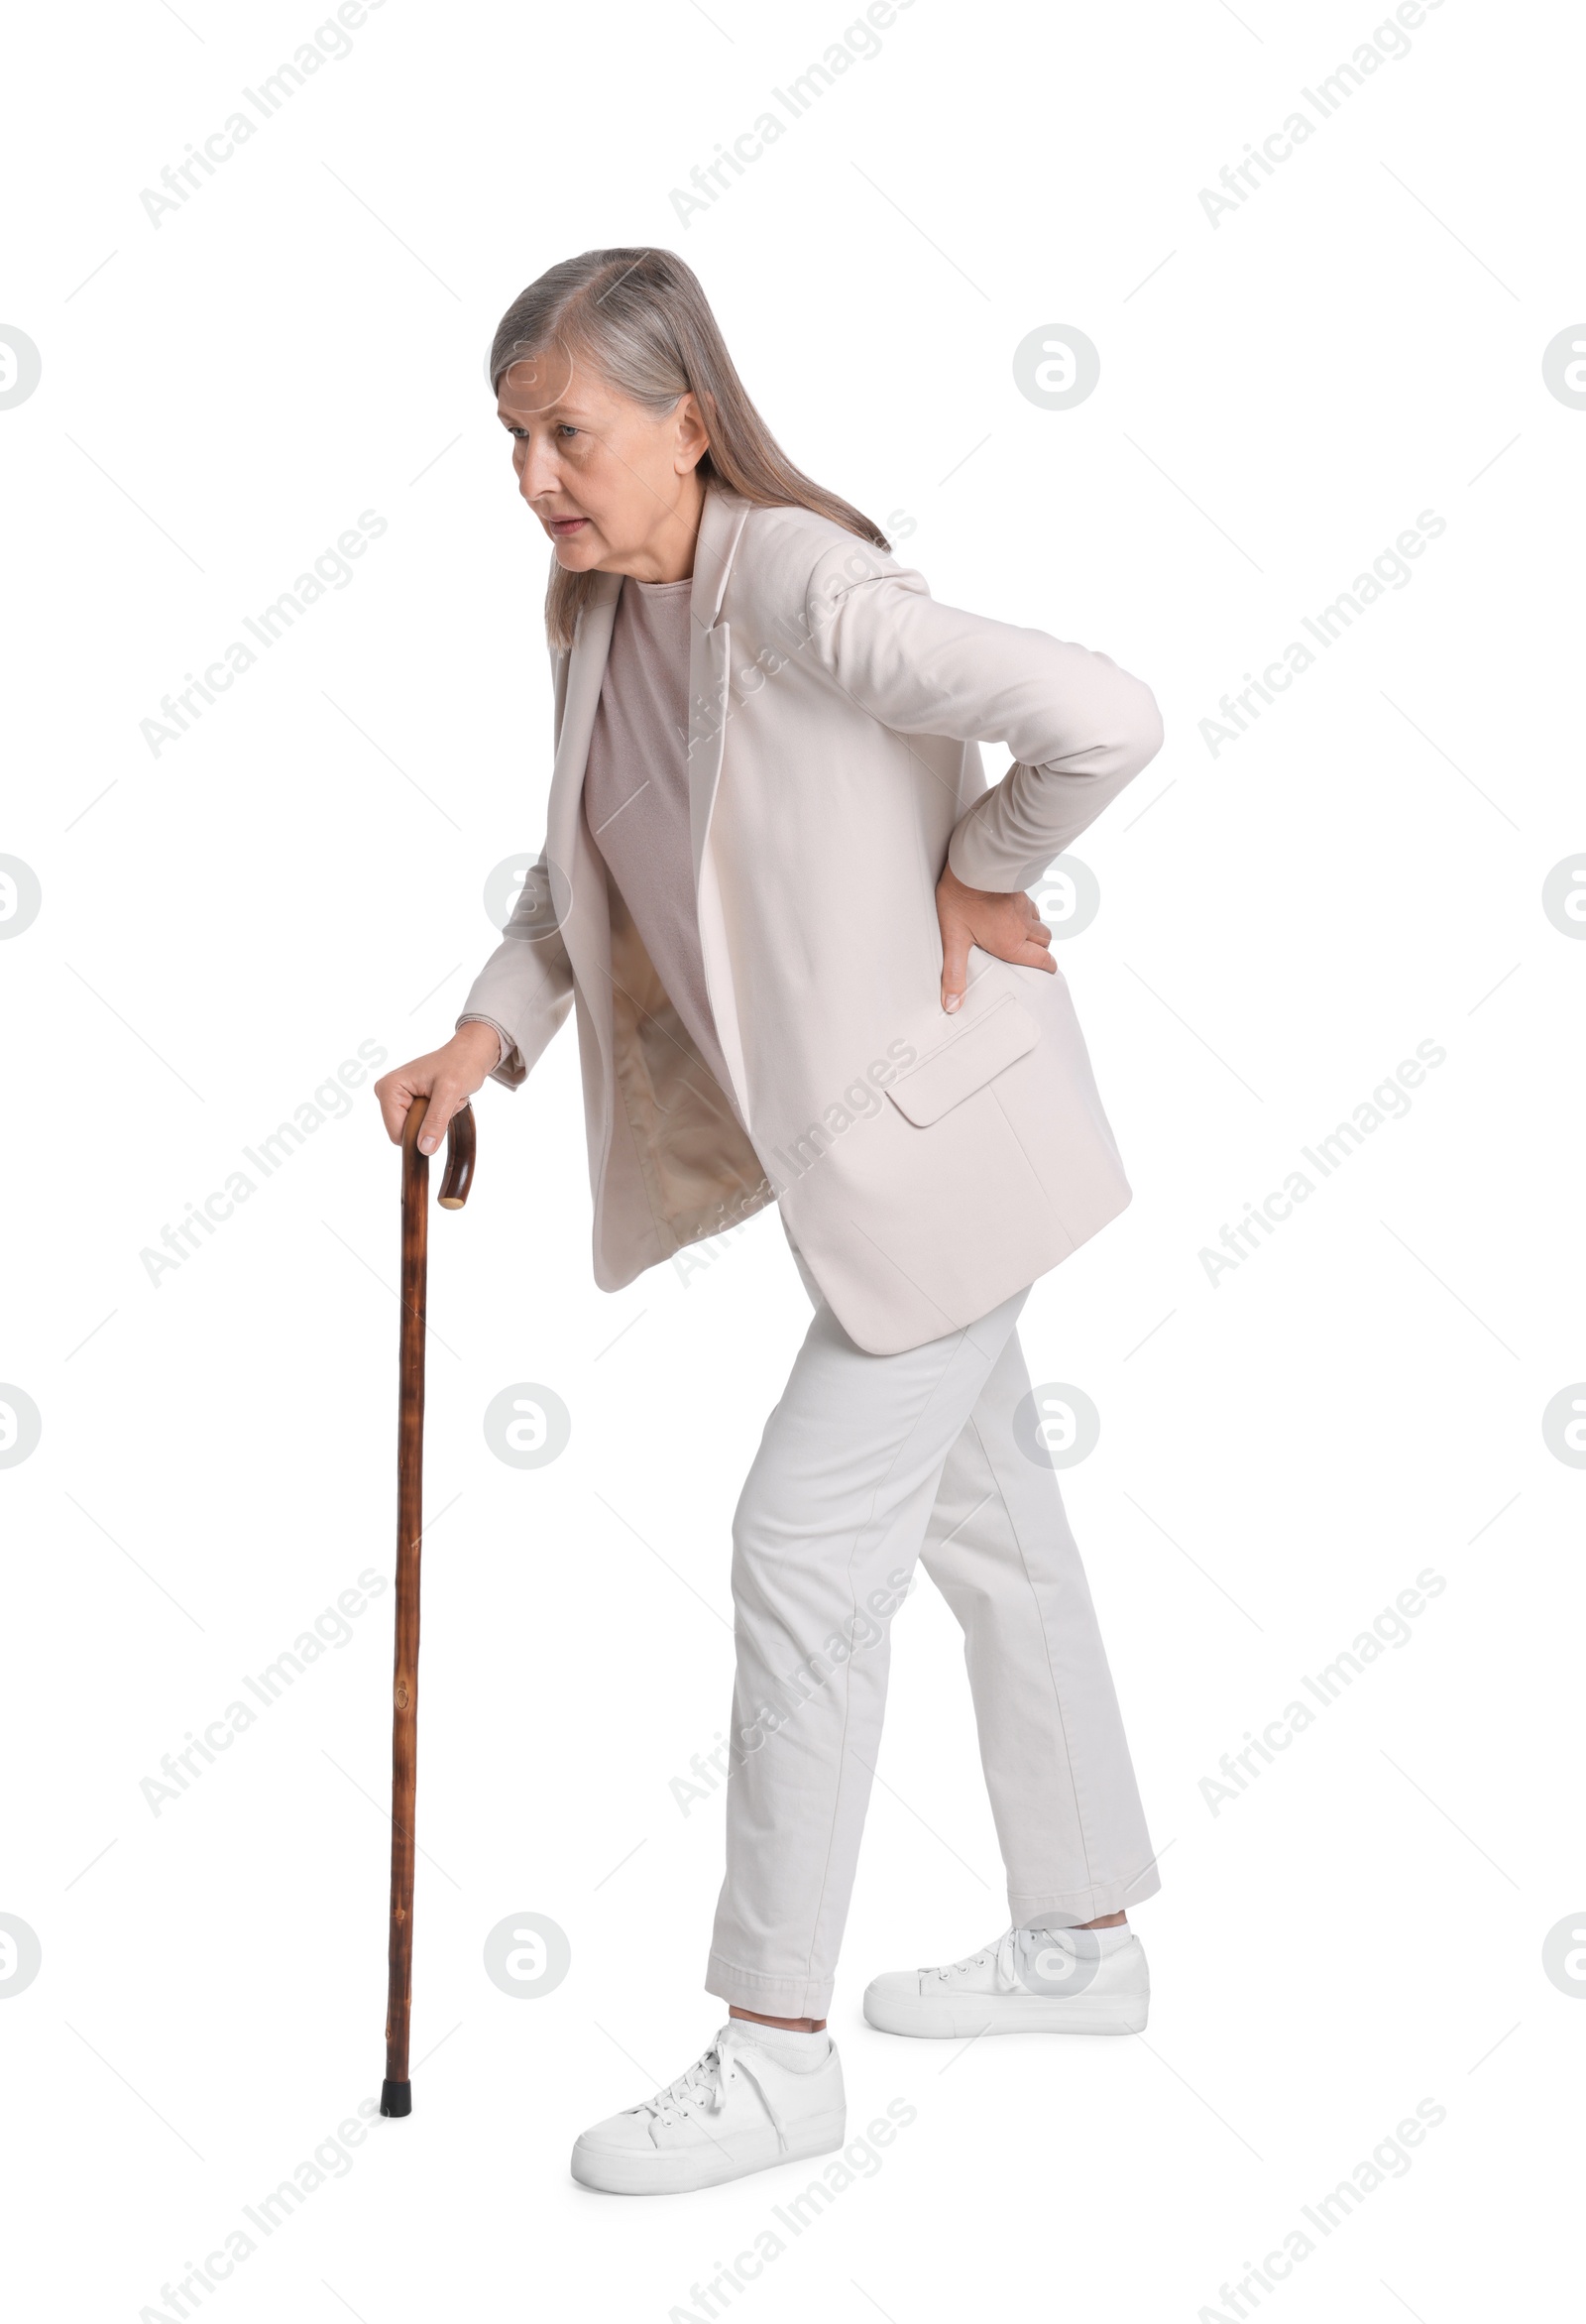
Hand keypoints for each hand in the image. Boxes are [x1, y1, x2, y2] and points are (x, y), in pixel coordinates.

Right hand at [374, 1023, 501, 1152]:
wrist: (470, 1053)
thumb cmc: (461, 1064)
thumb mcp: (450, 1093)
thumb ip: (435, 1121)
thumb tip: (424, 1149)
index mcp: (388, 1088)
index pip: (397, 1134)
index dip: (421, 1132)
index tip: (442, 1110)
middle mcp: (386, 1092)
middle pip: (405, 1132)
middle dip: (431, 1122)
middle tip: (446, 1101)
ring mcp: (395, 1097)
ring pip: (415, 1130)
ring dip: (437, 1119)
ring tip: (446, 1098)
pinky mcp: (405, 1100)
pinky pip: (420, 1123)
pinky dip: (437, 1116)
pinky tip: (443, 1099)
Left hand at [934, 861, 1054, 1012]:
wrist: (972, 864)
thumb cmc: (961, 901)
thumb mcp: (954, 940)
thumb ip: (954, 973)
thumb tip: (953, 1005)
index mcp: (1012, 944)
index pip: (1043, 960)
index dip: (1048, 968)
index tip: (1048, 972)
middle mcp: (1023, 927)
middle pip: (1046, 942)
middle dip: (1042, 951)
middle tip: (1032, 956)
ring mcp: (1023, 907)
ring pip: (1040, 923)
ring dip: (1036, 931)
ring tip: (1022, 935)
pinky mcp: (1019, 890)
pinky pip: (1031, 906)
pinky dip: (1028, 913)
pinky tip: (1013, 911)